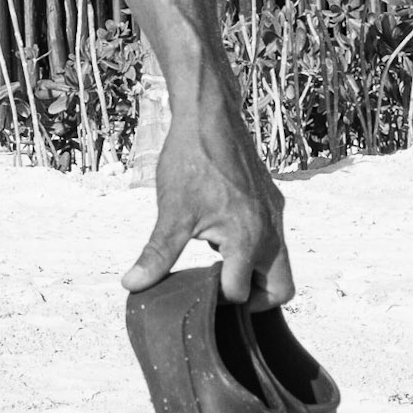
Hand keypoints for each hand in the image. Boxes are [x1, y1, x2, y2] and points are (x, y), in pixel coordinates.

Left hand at [121, 100, 293, 308]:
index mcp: (248, 240)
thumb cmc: (191, 159)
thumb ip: (157, 254)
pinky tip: (221, 232)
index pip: (240, 294)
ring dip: (252, 270)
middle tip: (220, 286)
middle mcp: (271, 232)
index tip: (193, 284)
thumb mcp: (171, 211)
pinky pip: (273, 237)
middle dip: (253, 297)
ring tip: (217, 258)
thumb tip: (133, 284)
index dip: (215, 296)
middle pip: (280, 290)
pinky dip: (254, 247)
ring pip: (279, 263)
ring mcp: (275, 215)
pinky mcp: (272, 201)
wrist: (209, 115)